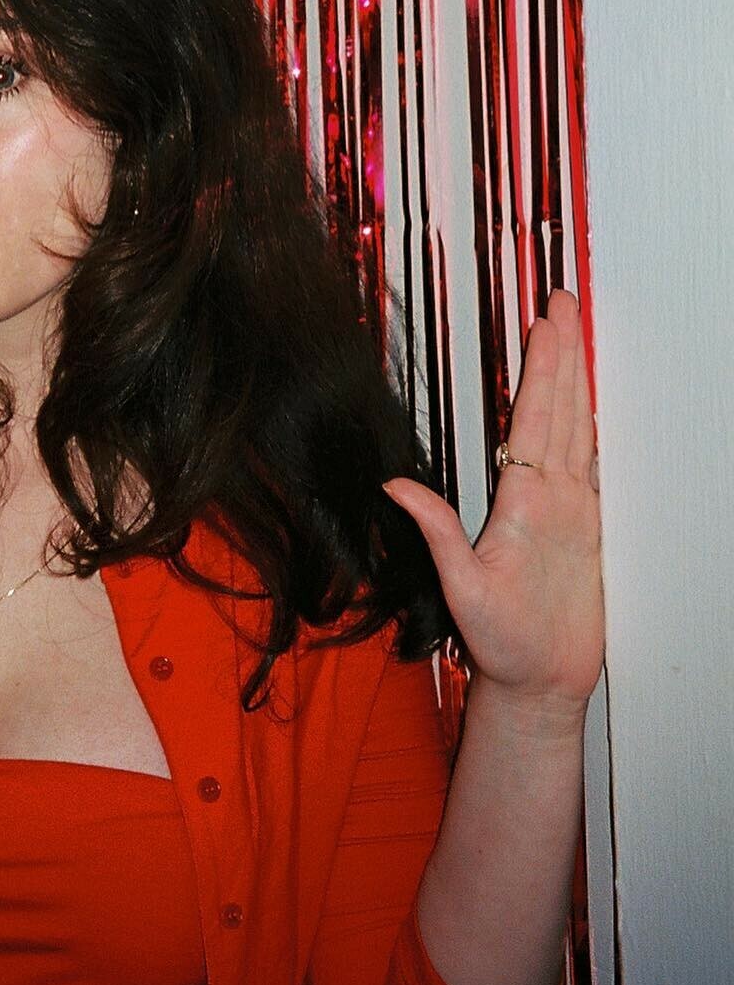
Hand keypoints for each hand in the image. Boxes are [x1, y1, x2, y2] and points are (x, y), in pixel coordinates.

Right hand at [381, 288, 603, 719]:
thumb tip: (394, 485)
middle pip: (566, 407)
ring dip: (577, 375)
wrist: (551, 682)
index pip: (537, 417)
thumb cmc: (507, 640)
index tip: (545, 322)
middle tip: (564, 303)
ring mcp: (581, 509)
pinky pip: (589, 454)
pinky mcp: (588, 523)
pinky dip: (585, 415)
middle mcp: (563, 498)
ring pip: (582, 425)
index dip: (543, 366)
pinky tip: (582, 399)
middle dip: (565, 351)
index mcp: (531, 504)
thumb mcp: (460, 588)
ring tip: (574, 333)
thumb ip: (433, 529)